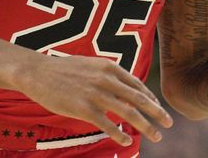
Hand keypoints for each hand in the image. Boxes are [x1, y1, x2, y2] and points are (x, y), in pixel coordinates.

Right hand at [20, 54, 172, 146]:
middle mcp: (106, 79)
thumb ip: (108, 75)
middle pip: (138, 99)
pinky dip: (119, 134)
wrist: (38, 72)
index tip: (158, 109)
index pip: (137, 85)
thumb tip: (124, 87)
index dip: (151, 98)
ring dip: (145, 126)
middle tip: (169, 123)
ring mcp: (96, 94)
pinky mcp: (83, 108)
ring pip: (128, 112)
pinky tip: (127, 141)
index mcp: (109, 68)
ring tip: (156, 135)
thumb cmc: (64, 70)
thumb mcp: (91, 65)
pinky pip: (107, 124)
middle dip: (157, 112)